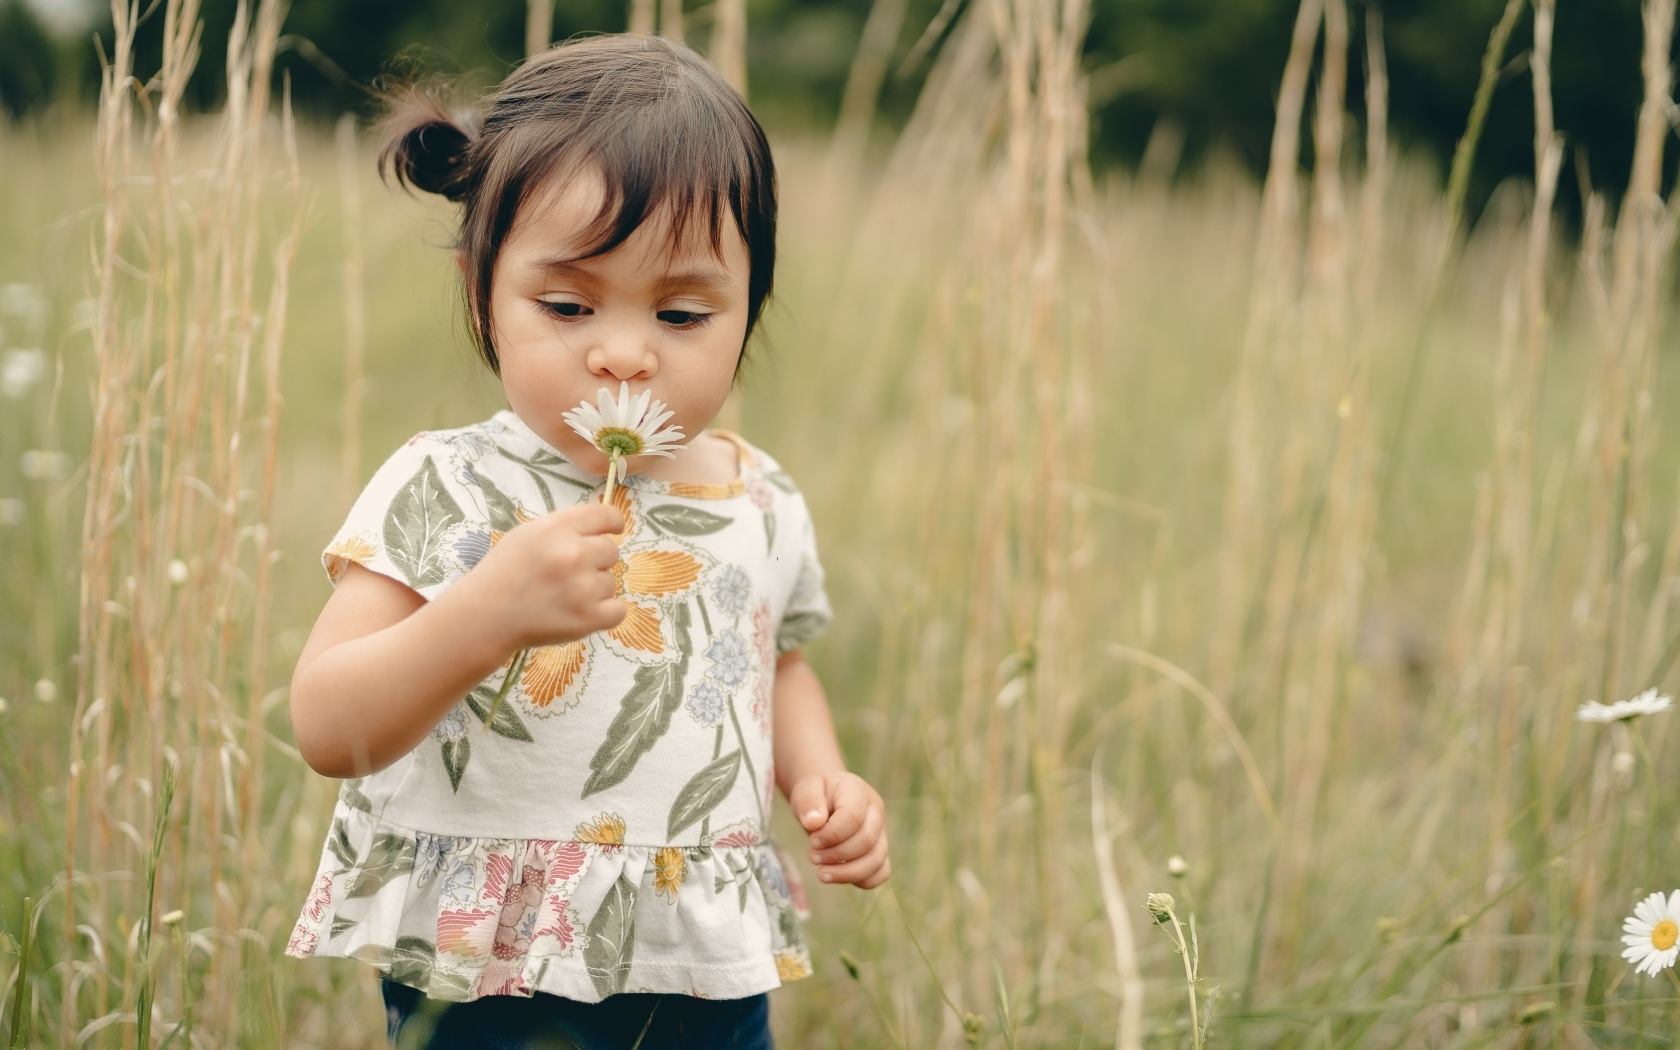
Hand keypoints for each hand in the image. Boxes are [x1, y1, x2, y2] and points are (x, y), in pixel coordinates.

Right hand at [455, 502, 626, 650]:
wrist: (484, 616)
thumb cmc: (504, 572)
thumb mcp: (528, 534)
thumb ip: (564, 528)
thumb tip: (601, 529)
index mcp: (557, 529)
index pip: (606, 515)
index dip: (613, 523)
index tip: (613, 530)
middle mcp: (573, 554)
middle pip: (612, 551)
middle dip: (596, 561)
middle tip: (570, 574)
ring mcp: (582, 587)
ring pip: (611, 582)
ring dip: (594, 590)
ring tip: (564, 596)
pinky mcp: (588, 618)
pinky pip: (618, 610)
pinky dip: (604, 613)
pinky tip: (582, 612)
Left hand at [789, 772, 889, 888]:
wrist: (824, 798)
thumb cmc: (816, 793)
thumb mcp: (806, 789)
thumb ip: (809, 802)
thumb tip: (814, 823)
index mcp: (859, 792)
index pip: (854, 817)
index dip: (832, 835)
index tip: (812, 841)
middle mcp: (876, 813)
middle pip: (866, 841)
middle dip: (837, 855)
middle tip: (813, 857)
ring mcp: (881, 834)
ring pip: (876, 861)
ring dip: (847, 873)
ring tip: (822, 873)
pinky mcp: (879, 851)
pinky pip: (881, 873)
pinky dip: (861, 880)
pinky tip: (838, 877)